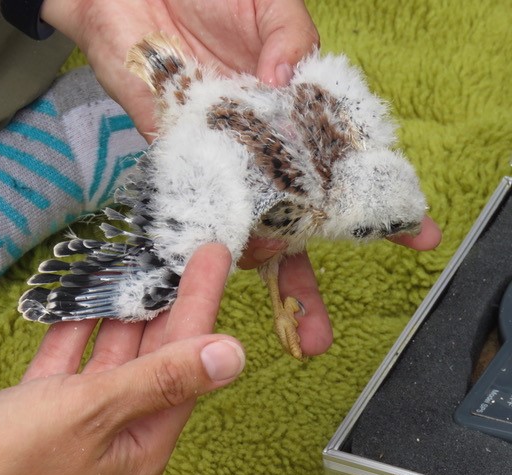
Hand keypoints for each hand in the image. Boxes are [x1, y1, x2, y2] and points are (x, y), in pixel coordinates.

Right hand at [0, 244, 243, 474]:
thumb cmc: (7, 461)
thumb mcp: (95, 412)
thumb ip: (163, 379)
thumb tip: (232, 355)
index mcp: (142, 442)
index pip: (187, 360)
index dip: (201, 303)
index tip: (211, 257)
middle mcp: (116, 432)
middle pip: (155, 354)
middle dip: (169, 300)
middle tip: (183, 250)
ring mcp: (76, 420)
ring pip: (112, 354)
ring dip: (123, 311)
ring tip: (141, 265)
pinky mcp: (39, 408)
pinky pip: (69, 360)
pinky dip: (76, 329)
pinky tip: (84, 297)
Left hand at [40, 0, 440, 358]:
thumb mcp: (265, 3)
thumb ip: (288, 35)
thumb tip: (291, 80)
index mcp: (296, 110)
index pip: (343, 163)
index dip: (376, 202)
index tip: (413, 235)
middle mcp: (262, 143)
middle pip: (294, 215)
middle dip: (310, 268)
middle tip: (325, 326)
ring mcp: (222, 156)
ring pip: (248, 223)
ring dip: (264, 270)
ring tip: (282, 317)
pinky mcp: (178, 158)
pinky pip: (198, 206)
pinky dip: (213, 239)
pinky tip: (224, 272)